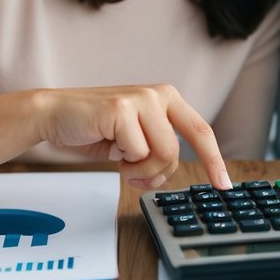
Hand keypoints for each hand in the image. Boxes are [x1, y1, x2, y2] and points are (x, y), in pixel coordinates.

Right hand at [37, 84, 229, 190]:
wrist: (55, 115)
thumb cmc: (95, 129)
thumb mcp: (136, 139)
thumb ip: (159, 149)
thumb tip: (173, 171)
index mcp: (167, 99)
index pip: (201, 131)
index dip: (214, 160)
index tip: (224, 185)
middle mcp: (159, 94)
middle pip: (182, 147)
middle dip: (162, 172)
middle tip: (138, 176)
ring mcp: (141, 99)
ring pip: (162, 154)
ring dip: (140, 169)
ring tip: (121, 162)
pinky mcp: (122, 109)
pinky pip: (136, 152)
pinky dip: (123, 162)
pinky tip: (109, 150)